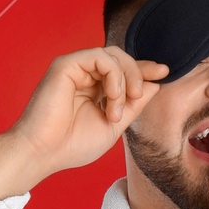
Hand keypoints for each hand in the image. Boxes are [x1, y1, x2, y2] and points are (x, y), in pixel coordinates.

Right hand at [0, 48, 168, 201]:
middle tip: (138, 97)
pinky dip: (113, 75)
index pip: (123, 71)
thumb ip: (132, 105)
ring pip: (113, 54)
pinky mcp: (66, 65)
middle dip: (138, 73)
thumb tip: (154, 85)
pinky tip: (112, 97)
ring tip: (118, 108)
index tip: (164, 73)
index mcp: (95, 89)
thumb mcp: (113, 125)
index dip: (145, 69)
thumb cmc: (71, 146)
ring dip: (125, 79)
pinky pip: (100, 57)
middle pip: (121, 57)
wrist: (44, 153)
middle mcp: (85, 75)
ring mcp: (75, 68)